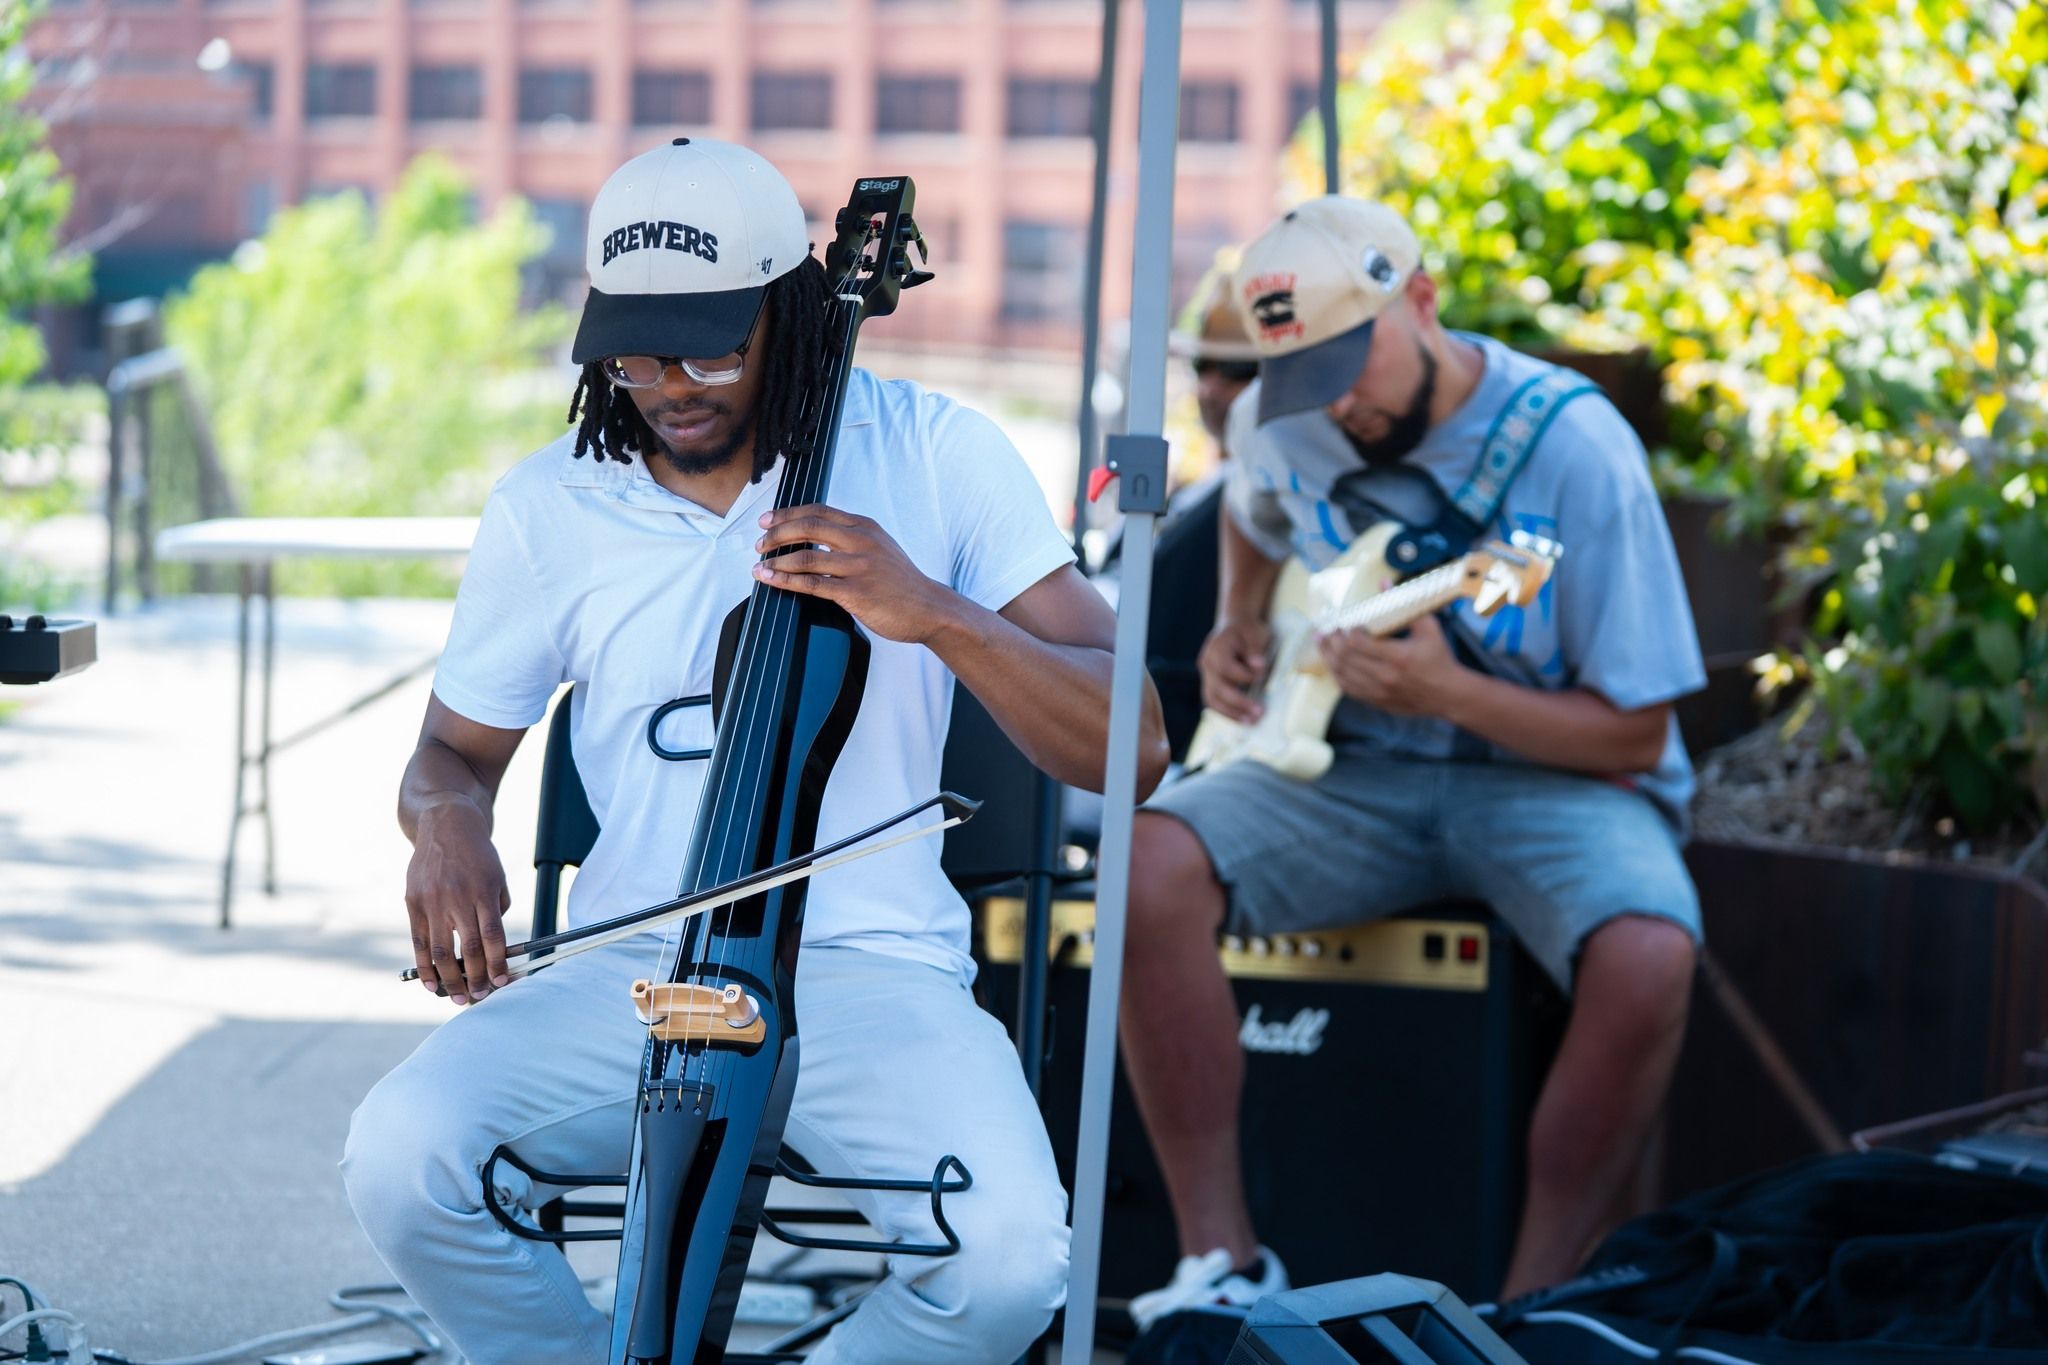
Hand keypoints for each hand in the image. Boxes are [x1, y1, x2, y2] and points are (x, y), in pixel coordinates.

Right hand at [404, 800, 511, 1004]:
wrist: (445, 824)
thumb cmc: (478, 856)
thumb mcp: (497, 878)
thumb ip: (496, 912)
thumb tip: (493, 951)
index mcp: (483, 891)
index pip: (492, 937)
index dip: (498, 964)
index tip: (504, 982)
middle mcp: (457, 897)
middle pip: (467, 948)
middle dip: (476, 978)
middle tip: (481, 998)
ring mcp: (432, 901)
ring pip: (440, 951)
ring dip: (450, 980)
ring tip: (458, 998)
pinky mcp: (413, 902)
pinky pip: (418, 942)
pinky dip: (424, 967)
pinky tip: (431, 984)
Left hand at [753, 504, 959, 643]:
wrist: (929, 609)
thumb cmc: (902, 583)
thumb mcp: (880, 548)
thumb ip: (853, 539)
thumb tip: (818, 538)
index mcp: (865, 527)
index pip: (819, 511)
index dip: (788, 514)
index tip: (767, 520)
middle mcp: (861, 541)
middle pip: (808, 527)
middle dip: (777, 534)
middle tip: (759, 543)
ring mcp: (859, 566)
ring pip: (806, 557)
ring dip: (777, 561)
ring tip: (760, 566)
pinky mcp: (856, 592)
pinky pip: (812, 584)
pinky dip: (786, 581)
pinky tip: (772, 580)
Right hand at [1199, 617, 1273, 723]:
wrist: (1234, 626)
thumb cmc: (1247, 630)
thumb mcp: (1254, 632)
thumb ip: (1255, 648)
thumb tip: (1258, 667)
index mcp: (1216, 648)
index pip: (1226, 667)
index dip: (1244, 675)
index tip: (1262, 675)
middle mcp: (1207, 662)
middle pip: (1217, 688)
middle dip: (1239, 702)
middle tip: (1259, 711)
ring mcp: (1206, 675)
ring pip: (1212, 699)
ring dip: (1231, 713)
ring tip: (1250, 722)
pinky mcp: (1210, 684)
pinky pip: (1214, 702)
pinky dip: (1227, 712)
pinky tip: (1242, 718)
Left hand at [1315, 612, 1467, 717]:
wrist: (1448, 694)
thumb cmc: (1438, 658)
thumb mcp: (1428, 628)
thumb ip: (1404, 604)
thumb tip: (1383, 582)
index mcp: (1398, 657)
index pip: (1358, 644)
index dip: (1346, 632)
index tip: (1346, 623)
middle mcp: (1385, 676)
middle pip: (1345, 658)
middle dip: (1332, 642)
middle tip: (1328, 630)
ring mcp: (1379, 692)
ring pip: (1341, 674)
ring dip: (1328, 657)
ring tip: (1322, 643)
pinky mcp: (1376, 701)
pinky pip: (1347, 688)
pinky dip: (1337, 674)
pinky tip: (1333, 663)